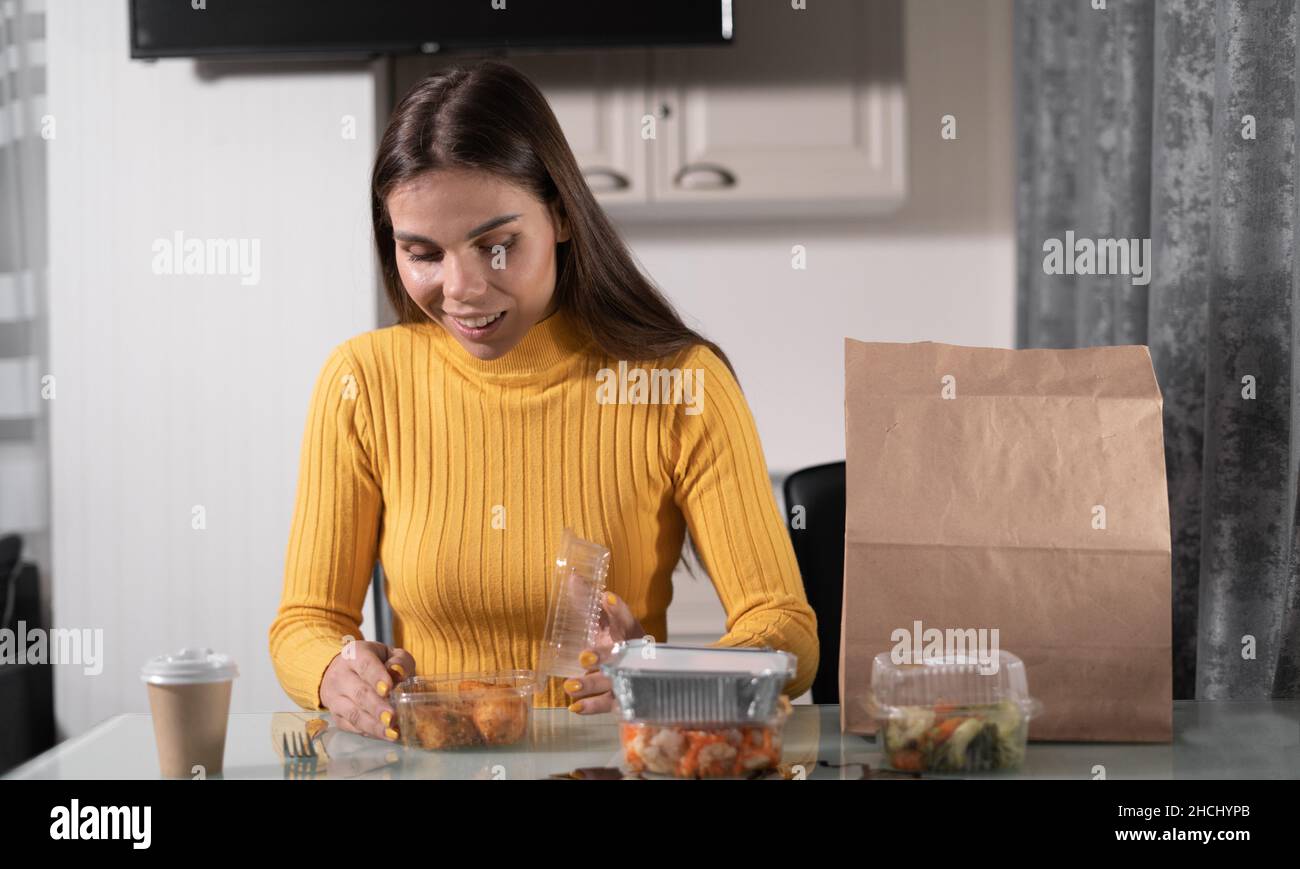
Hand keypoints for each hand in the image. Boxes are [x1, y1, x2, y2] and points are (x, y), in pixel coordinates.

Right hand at [319, 640, 415, 740]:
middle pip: (358, 692)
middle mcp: (340, 675)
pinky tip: (385, 735)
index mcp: (354, 655)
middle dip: (376, 707)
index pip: (365, 665)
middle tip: (392, 718)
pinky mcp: (335, 715)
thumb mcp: (389, 654)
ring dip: (373, 725)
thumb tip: (399, 672)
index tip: (388, 689)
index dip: (377, 677)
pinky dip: (369, 732)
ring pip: (352, 713)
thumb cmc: (373, 661)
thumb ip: (399, 661)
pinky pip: (351, 726)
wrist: (343, 670)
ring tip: (392, 733)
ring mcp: (335, 697)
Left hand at [564, 592, 646, 714]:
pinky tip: (577, 709)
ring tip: (570, 686)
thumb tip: (572, 577)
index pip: (627, 620)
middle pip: (620, 656)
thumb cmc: (620, 643)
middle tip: (584, 656)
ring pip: (612, 685)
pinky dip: (596, 709)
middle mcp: (633, 657)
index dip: (618, 610)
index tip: (606, 599)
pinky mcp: (623, 701)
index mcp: (631, 634)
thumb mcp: (607, 623)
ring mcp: (629, 681)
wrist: (648, 676)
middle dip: (603, 656)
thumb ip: (588, 603)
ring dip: (592, 686)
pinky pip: (611, 707)